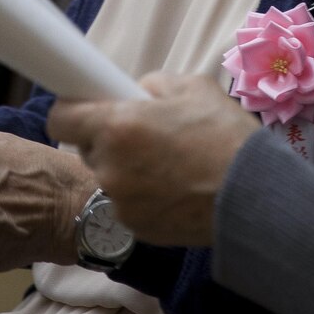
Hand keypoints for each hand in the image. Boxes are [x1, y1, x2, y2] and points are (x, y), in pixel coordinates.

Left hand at [47, 74, 258, 247]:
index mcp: (117, 125)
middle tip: (145, 137)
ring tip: (167, 166)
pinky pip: (126, 203)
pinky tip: (174, 190)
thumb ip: (152, 86)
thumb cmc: (225, 135)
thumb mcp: (192, 87)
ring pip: (108, 177)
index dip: (73, 111)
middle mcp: (110, 166)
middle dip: (107, 140)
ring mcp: (120, 201)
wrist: (254, 196)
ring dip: (125, 169)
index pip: (60, 118)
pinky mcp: (135, 227)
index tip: (88, 110)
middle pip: (87, 148)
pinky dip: (141, 196)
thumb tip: (134, 94)